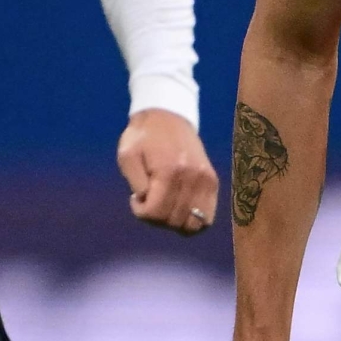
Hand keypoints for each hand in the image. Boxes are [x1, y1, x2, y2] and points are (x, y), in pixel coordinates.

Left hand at [117, 108, 218, 234]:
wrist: (168, 115)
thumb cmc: (143, 136)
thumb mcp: (127, 155)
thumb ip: (135, 183)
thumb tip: (148, 203)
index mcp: (169, 170)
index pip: (156, 212)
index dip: (141, 212)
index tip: (136, 198)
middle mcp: (192, 177)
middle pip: (174, 221)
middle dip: (156, 218)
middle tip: (149, 200)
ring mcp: (206, 181)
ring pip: (193, 225)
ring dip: (175, 222)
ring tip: (165, 205)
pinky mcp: (213, 182)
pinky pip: (207, 217)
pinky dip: (192, 220)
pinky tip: (179, 207)